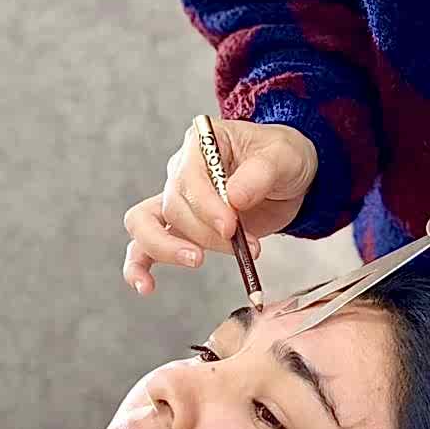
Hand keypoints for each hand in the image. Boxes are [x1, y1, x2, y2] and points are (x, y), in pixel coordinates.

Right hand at [122, 119, 317, 294]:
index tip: (231, 226)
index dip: (206, 205)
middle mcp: (181, 170)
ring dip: (166, 248)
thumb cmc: (282, 157)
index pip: (188, 176)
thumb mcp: (283, 156)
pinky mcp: (181, 229)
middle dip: (203, 231)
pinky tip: (146, 286)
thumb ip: (259, 174)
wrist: (289, 178)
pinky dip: (140, 266)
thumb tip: (234, 197)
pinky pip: (145, 246)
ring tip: (196, 261)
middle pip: (172, 206)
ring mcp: (177, 201)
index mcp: (202, 143)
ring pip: (145, 224)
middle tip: (235, 243)